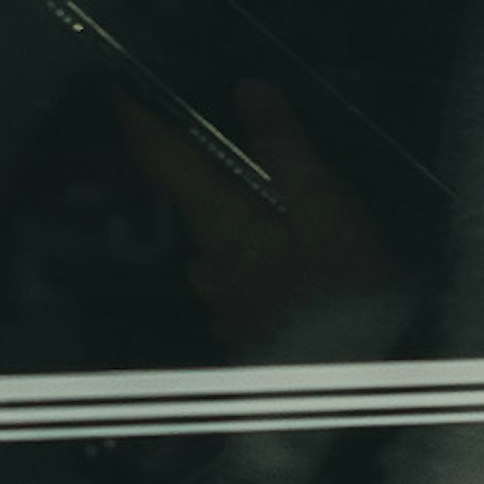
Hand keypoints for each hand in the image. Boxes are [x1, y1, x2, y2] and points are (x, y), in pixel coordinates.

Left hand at [120, 77, 395, 358]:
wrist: (362, 395)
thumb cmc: (348, 301)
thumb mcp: (328, 210)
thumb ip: (285, 149)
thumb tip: (248, 91)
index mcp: (221, 226)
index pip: (160, 160)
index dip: (138, 118)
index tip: (122, 87)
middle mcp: (209, 268)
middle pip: (197, 204)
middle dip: (217, 175)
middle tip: (258, 154)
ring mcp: (225, 308)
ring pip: (221, 249)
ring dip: (245, 226)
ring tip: (297, 220)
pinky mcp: (248, 337)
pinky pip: (242, 287)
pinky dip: (263, 267)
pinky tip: (304, 274)